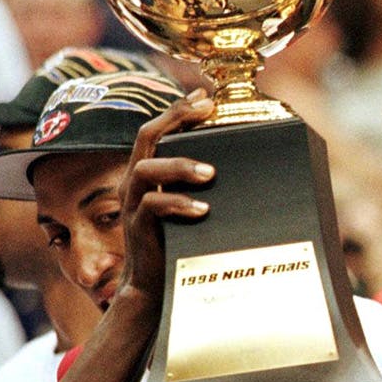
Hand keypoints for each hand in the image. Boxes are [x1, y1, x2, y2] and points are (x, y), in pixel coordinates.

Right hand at [116, 89, 215, 309]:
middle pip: (146, 138)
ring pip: (145, 169)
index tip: (204, 94)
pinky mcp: (138, 228)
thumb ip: (206, 187)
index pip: (157, 131)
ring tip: (211, 172)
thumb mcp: (192, 206)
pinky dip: (178, 204)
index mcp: (149, 173)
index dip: (177, 110)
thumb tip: (248, 169)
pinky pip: (151, 206)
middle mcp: (136, 183)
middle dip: (175, 118)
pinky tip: (203, 209)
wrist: (156, 287)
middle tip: (207, 110)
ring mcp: (134, 204)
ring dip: (180, 165)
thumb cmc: (180, 243)